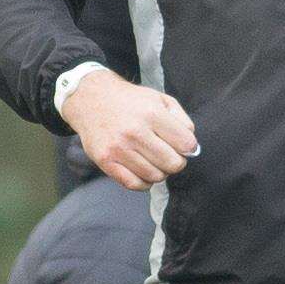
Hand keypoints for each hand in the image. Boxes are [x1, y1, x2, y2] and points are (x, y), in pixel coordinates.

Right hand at [60, 71, 198, 191]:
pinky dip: (144, 182)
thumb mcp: (160, 99)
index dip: (189, 147)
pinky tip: (143, 171)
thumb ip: (181, 120)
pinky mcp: (106, 161)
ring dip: (160, 172)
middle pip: (173, 164)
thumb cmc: (131, 101)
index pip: (186, 144)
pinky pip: (134, 184)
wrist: (92, 99)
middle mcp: (135, 132)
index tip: (183, 145)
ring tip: (154, 160)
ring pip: (155, 176)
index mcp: (152, 113)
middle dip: (176, 162)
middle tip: (169, 155)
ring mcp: (119, 148)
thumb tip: (192, 147)